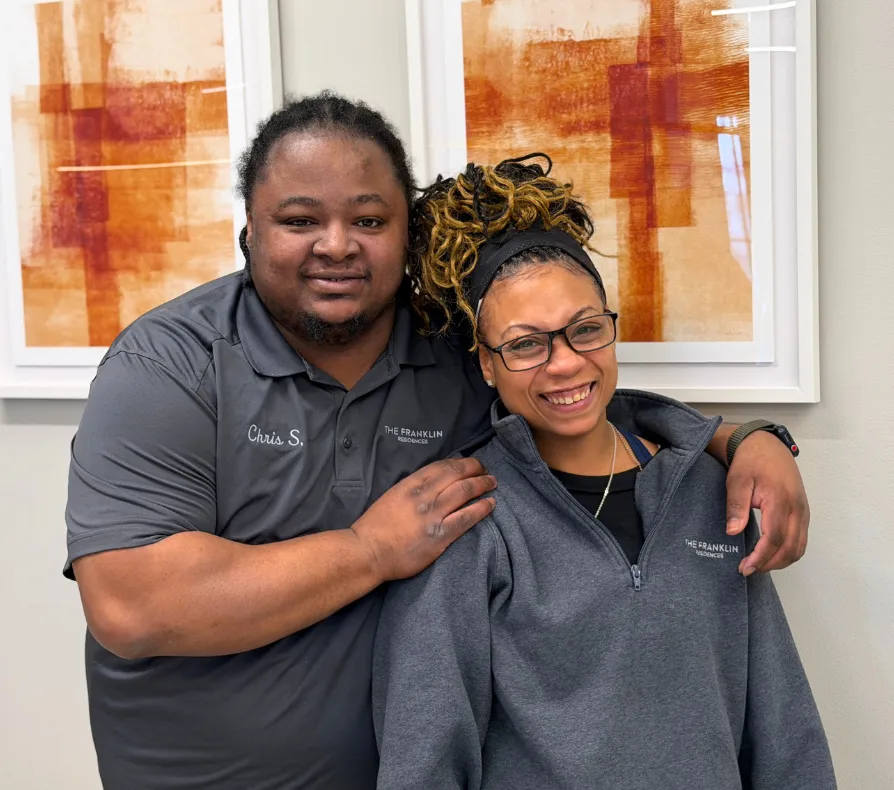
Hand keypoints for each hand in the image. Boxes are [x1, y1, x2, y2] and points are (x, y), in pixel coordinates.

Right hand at [352, 457, 496, 581]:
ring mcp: (433, 515)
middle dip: (476, 469)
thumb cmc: (376, 527)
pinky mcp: (440, 535)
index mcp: (411, 484)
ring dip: (482, 485)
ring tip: (492, 483)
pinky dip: (481, 508)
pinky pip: (466, 518)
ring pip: (465, 492)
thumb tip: (432, 484)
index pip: (442, 466)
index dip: (460, 462)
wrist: (368, 551)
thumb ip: (412, 489)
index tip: (470, 463)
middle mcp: (424, 495)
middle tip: (486, 470)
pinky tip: (490, 504)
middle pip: (457, 475)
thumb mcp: (392, 496)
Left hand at [725, 431, 809, 575]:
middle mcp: (797, 508)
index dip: (761, 557)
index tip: (745, 567)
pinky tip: (771, 553)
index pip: (774, 538)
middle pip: (790, 547)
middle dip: (770, 563)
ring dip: (782, 561)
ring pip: (800, 546)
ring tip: (759, 564)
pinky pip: (802, 538)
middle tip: (749, 569)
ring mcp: (803, 510)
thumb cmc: (750, 462)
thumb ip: (736, 506)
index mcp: (780, 500)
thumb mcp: (737, 481)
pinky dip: (789, 551)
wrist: (766, 445)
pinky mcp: (803, 511)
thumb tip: (733, 532)